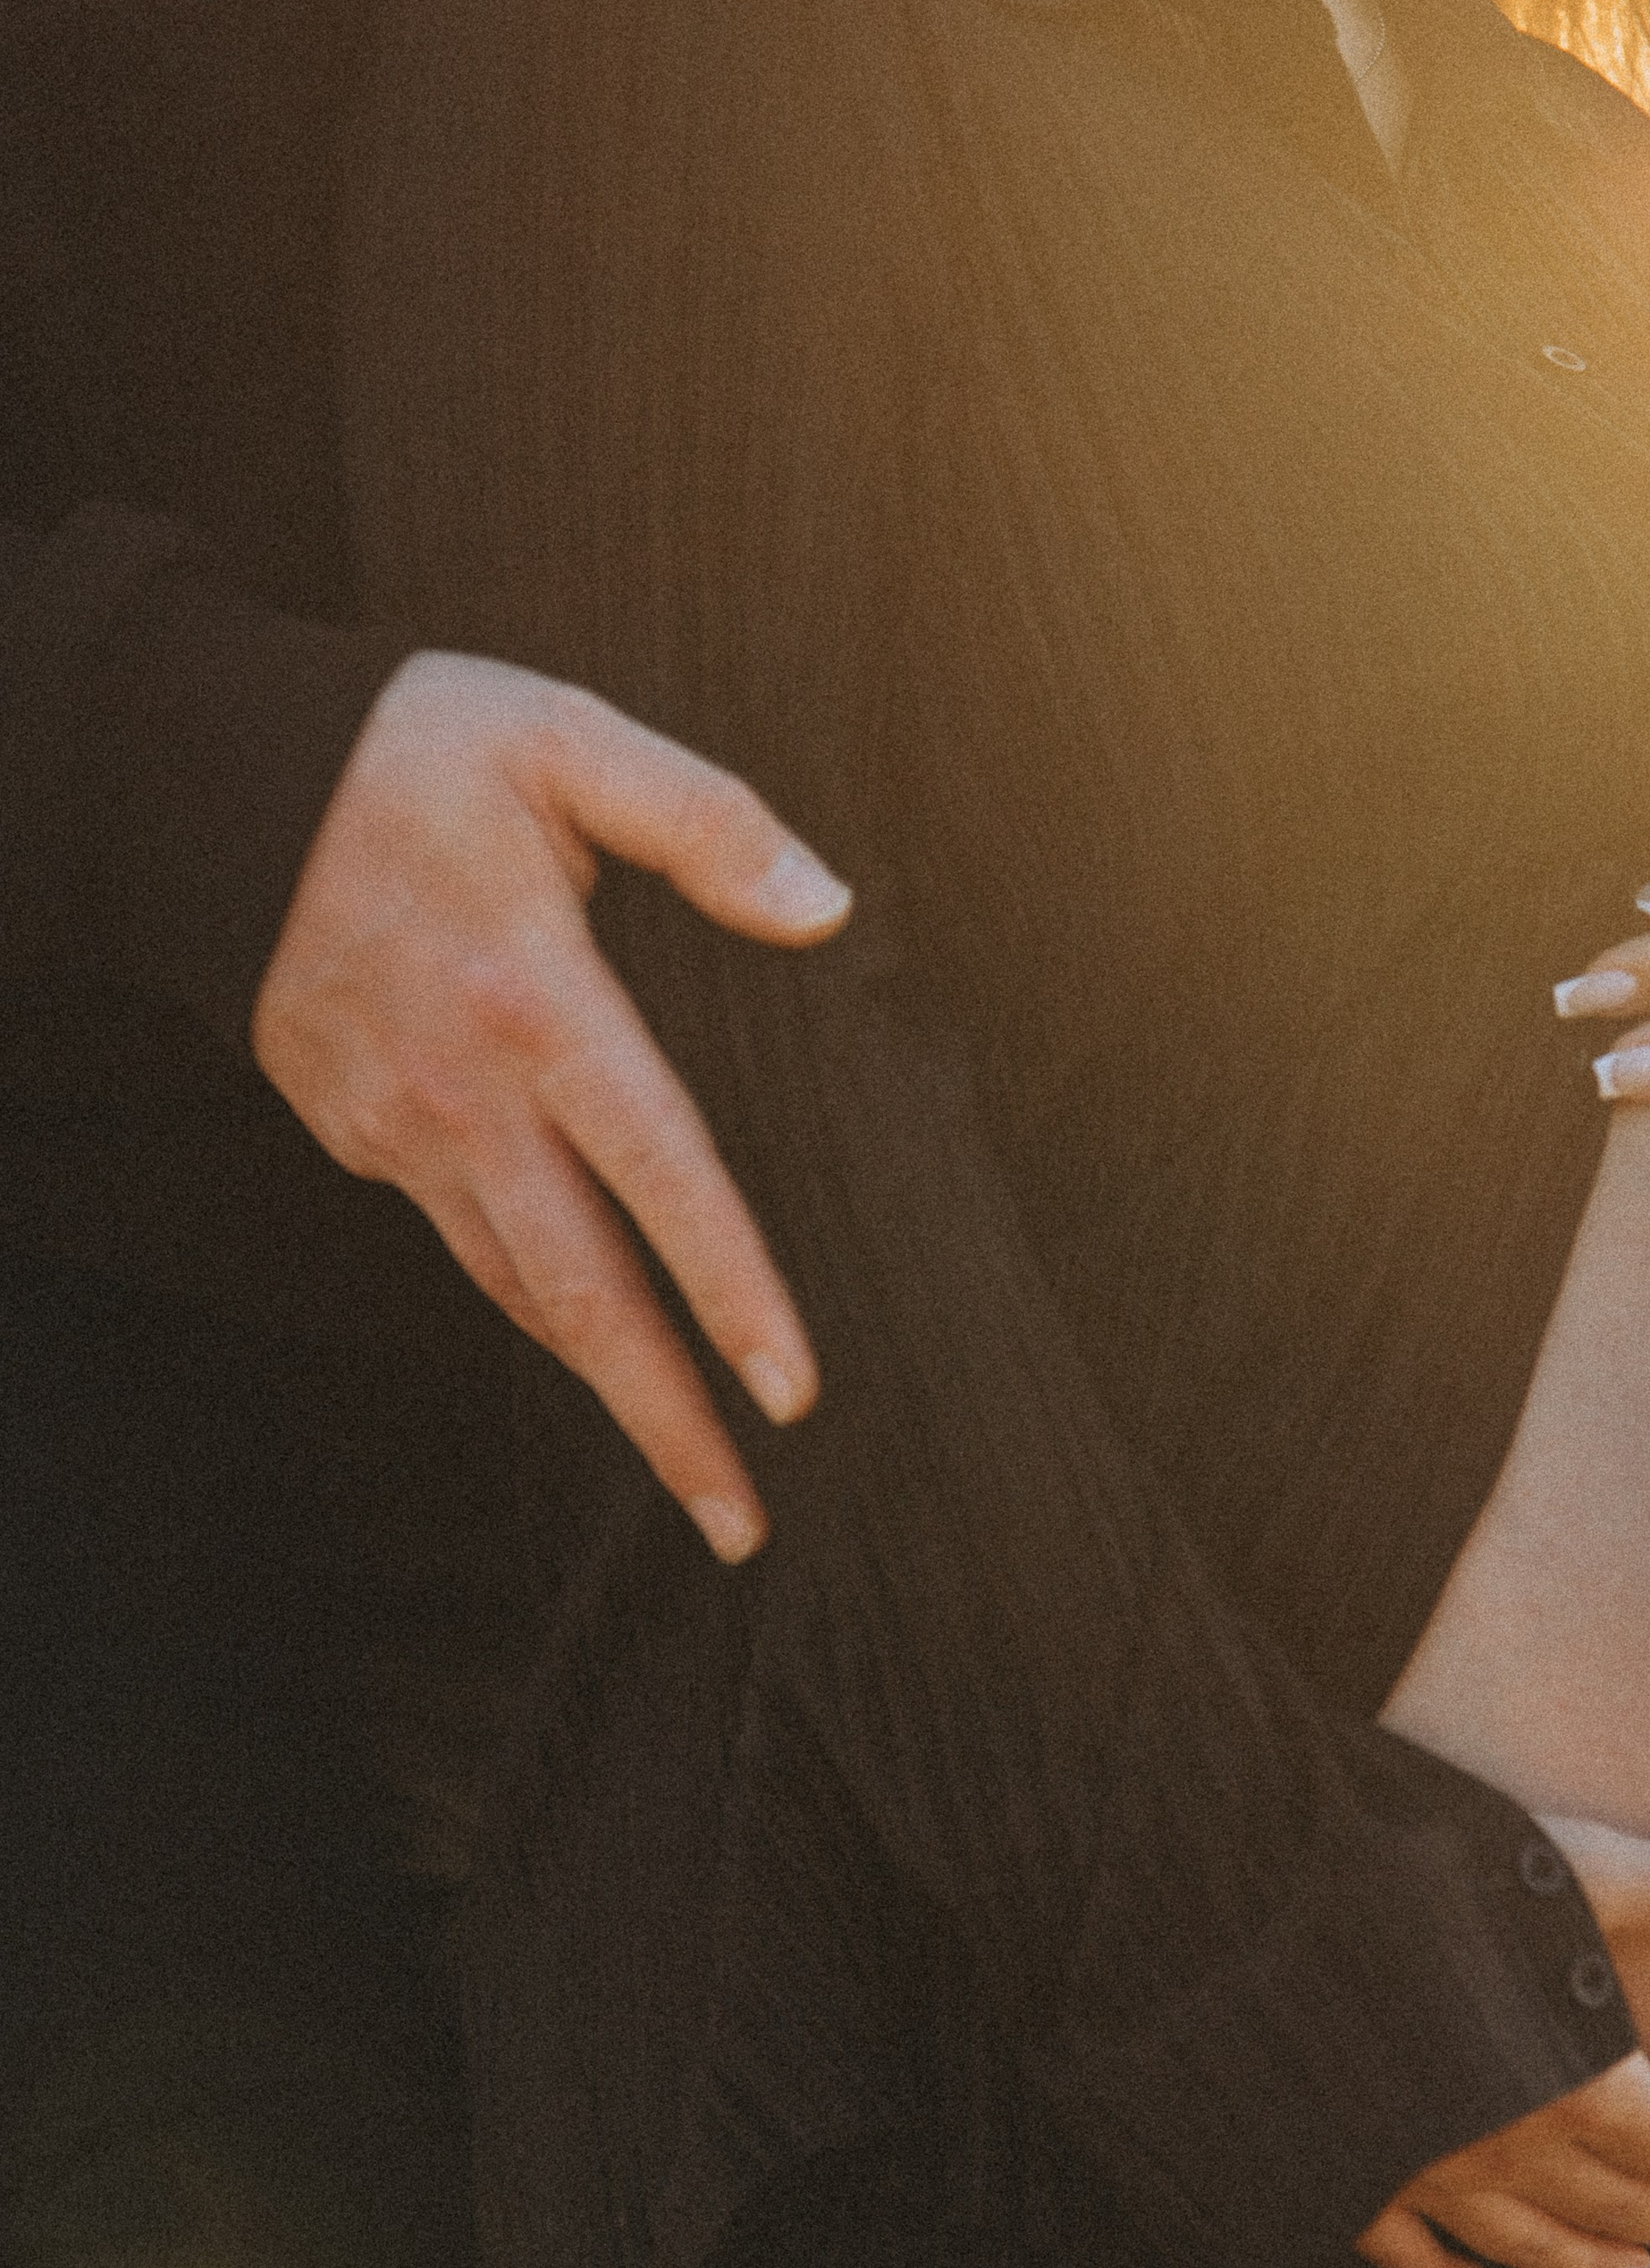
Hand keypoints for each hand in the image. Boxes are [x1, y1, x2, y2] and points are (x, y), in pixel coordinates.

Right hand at [252, 650, 851, 1561]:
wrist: (203, 778)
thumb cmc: (405, 747)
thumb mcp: (566, 740)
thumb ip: (708, 824)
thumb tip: (829, 910)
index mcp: (534, 1002)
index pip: (658, 1178)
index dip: (730, 1293)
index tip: (794, 1396)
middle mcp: (463, 1093)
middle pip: (580, 1295)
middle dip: (665, 1421)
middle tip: (741, 1527)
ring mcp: (397, 1127)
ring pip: (517, 1290)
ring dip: (604, 1385)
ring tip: (688, 1470)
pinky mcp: (353, 1131)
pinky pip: (465, 1236)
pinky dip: (533, 1297)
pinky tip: (591, 1331)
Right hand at [1352, 1814, 1649, 2267]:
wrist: (1268, 1908)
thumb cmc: (1435, 1873)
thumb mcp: (1579, 1865)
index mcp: (1575, 2080)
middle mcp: (1508, 2144)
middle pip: (1609, 2203)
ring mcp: (1423, 2170)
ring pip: (1525, 2243)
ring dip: (1589, 2266)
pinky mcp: (1347, 2175)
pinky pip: (1410, 2255)